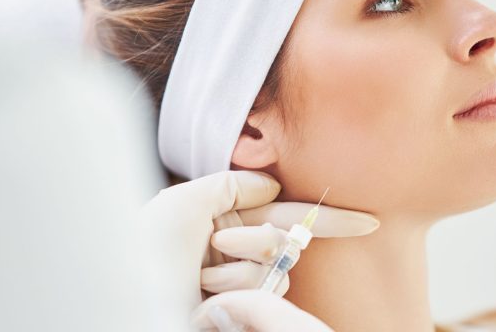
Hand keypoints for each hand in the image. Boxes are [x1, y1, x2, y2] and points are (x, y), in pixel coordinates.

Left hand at [139, 170, 376, 328]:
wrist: (126, 298)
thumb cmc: (146, 249)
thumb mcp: (182, 201)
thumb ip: (232, 185)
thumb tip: (272, 186)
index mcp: (221, 219)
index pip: (283, 212)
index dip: (327, 217)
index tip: (369, 221)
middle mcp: (234, 251)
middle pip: (284, 238)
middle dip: (255, 239)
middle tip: (214, 246)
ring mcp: (237, 284)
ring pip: (277, 268)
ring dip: (239, 268)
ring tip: (199, 277)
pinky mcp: (240, 311)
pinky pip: (264, 292)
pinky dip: (235, 291)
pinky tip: (205, 301)